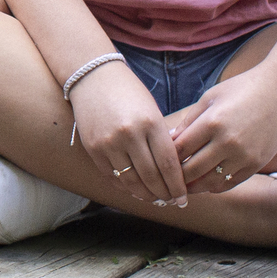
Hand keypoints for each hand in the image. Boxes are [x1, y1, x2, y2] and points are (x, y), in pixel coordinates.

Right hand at [68, 62, 185, 206]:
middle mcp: (129, 134)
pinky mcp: (93, 147)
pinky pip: (112, 176)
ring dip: (145, 195)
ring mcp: (109, 142)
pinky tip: (134, 189)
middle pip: (151, 177)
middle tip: (171, 202)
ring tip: (154, 199)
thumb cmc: (129, 92)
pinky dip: (125, 186)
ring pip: (131, 181)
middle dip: (164, 194)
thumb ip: (162, 139)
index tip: (183, 198)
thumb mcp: (152, 111)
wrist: (93, 76)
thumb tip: (173, 172)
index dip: (177, 186)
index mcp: (150, 123)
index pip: (168, 165)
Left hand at [171, 66, 276, 193]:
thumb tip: (168, 141)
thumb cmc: (240, 90)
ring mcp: (244, 156)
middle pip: (192, 170)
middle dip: (176, 177)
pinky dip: (215, 186)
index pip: (180, 149)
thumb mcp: (209, 98)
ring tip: (181, 187)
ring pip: (210, 182)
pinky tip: (204, 184)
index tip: (157, 161)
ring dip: (194, 186)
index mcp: (211, 123)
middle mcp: (227, 142)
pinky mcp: (256, 164)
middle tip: (164, 180)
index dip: (166, 158)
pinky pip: (230, 183)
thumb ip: (189, 121)